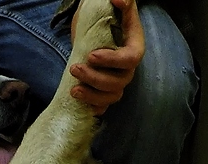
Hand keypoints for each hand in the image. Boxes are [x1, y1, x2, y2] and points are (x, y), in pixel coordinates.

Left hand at [70, 0, 144, 114]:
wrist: (97, 32)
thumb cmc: (107, 19)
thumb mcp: (114, 8)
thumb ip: (122, 3)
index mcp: (134, 48)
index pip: (130, 59)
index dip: (112, 61)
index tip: (91, 56)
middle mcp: (128, 69)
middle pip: (118, 82)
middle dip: (95, 79)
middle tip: (74, 68)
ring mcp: (117, 83)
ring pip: (111, 97)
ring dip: (92, 96)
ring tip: (73, 90)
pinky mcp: (105, 93)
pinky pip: (103, 107)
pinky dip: (93, 108)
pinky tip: (80, 105)